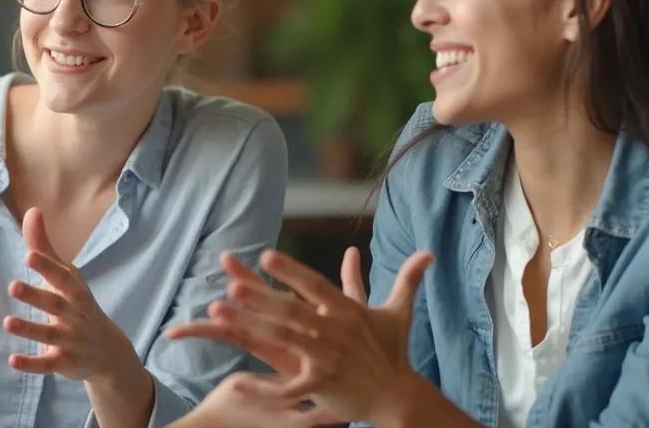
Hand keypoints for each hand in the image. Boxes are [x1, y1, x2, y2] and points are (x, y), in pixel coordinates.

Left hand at [3, 207, 140, 384]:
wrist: (107, 350)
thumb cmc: (78, 304)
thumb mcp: (66, 276)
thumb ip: (44, 247)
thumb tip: (32, 211)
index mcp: (75, 291)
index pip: (62, 277)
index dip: (47, 267)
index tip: (29, 254)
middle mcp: (75, 315)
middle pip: (55, 305)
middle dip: (36, 296)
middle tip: (13, 285)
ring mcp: (71, 340)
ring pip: (49, 335)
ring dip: (29, 330)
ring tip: (7, 322)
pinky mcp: (64, 363)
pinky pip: (47, 365)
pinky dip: (31, 364)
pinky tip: (12, 360)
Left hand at [167, 247, 434, 425]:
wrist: (399, 396)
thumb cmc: (393, 352)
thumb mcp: (398, 313)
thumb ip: (408, 279)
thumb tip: (427, 252)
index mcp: (347, 312)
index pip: (315, 285)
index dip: (291, 271)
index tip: (266, 256)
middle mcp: (336, 332)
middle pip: (293, 310)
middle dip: (262, 297)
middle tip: (232, 284)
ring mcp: (328, 359)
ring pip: (284, 340)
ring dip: (252, 326)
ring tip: (221, 314)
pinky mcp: (323, 385)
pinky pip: (287, 388)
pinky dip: (261, 387)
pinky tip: (235, 382)